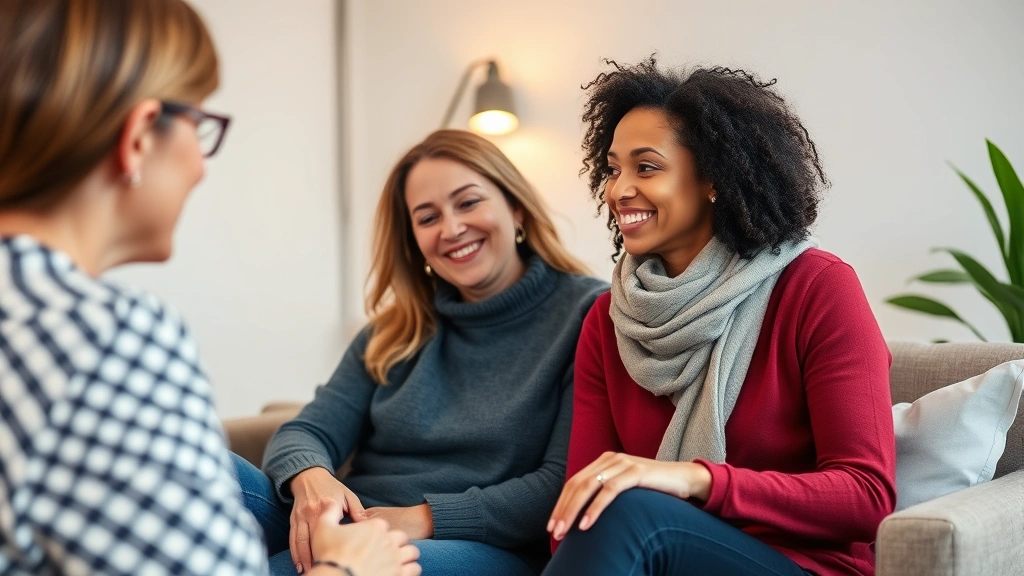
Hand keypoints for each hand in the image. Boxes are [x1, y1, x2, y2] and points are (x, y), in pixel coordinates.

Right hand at [289, 467, 366, 573]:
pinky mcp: (293, 520)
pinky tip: (298, 564)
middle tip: (322, 571)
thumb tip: (366, 525)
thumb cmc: (332, 487)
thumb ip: (356, 510)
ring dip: (303, 558)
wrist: (309, 476)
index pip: (330, 528)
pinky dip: (295, 553)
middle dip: (315, 556)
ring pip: (299, 541)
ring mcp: (300, 516)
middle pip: (312, 538)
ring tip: (308, 572)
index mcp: (327, 505)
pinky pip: (292, 539)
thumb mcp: (347, 495)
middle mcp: (311, 512)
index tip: (338, 558)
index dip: (332, 545)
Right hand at [309, 500, 420, 575]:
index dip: (380, 533)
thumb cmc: (329, 555)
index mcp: (375, 527)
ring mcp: (396, 558)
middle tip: (390, 551)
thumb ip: (329, 513)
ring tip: (400, 562)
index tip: (374, 540)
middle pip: (402, 538)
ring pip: (412, 553)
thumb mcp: (323, 528)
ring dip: (408, 556)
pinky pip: (414, 570)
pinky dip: (411, 570)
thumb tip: (330, 503)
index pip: (385, 526)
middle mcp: (389, 540)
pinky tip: (403, 572)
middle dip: (397, 543)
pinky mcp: (400, 574)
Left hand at [547, 452, 711, 540]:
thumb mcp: (626, 489)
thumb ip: (606, 494)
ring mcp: (623, 464)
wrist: (686, 479)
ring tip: (565, 532)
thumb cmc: (655, 490)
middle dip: (563, 510)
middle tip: (554, 532)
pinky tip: (586, 525)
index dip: (561, 504)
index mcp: (605, 461)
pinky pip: (609, 491)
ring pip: (588, 487)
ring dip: (573, 512)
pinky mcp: (636, 472)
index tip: (552, 525)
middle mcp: (611, 459)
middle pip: (577, 485)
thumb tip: (583, 516)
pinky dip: (595, 508)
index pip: (574, 482)